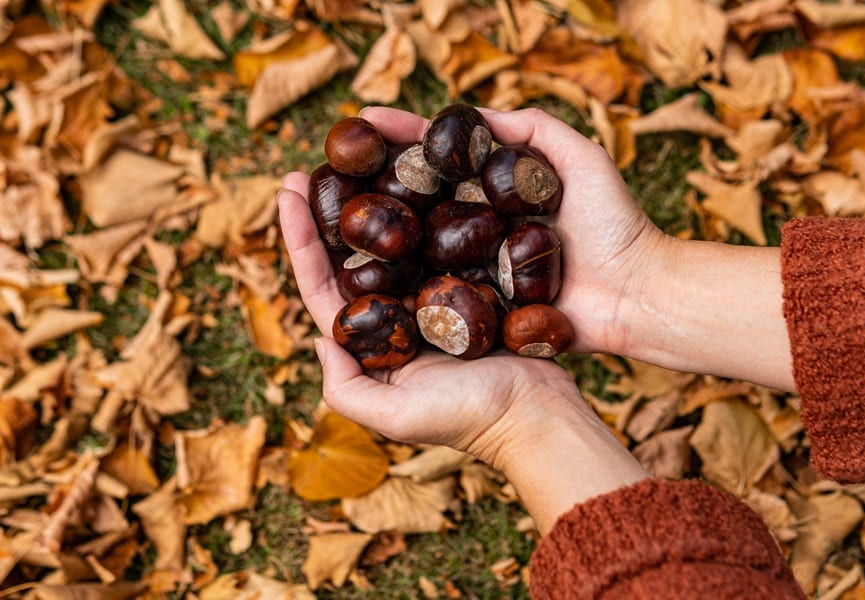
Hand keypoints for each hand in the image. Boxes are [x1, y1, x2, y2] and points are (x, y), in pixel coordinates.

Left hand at [277, 108, 650, 531]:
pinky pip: (441, 240)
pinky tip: (420, 175)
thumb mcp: (396, 416)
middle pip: (353, 256)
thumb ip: (345, 388)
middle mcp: (396, 315)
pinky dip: (427, 210)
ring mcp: (431, 298)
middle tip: (318, 161)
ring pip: (396, 242)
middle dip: (330, 210)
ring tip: (362, 157)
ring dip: (377, 202)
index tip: (288, 190)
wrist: (538, 412)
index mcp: (372, 343)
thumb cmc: (469, 418)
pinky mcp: (468, 285)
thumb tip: (317, 338)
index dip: (301, 239)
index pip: (323, 285)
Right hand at [341, 106, 663, 356]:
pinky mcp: (473, 312)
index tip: (359, 122)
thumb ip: (530, 130)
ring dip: (361, 234)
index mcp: (490, 194)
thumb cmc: (615, 225)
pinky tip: (347, 272)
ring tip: (315, 215)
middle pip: (408, 203)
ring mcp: (470, 271)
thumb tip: (469, 113)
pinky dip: (386, 285)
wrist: (637, 296)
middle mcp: (473, 231)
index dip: (397, 141)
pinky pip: (424, 296)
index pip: (434, 161)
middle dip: (361, 187)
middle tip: (313, 173)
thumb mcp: (579, 158)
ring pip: (406, 250)